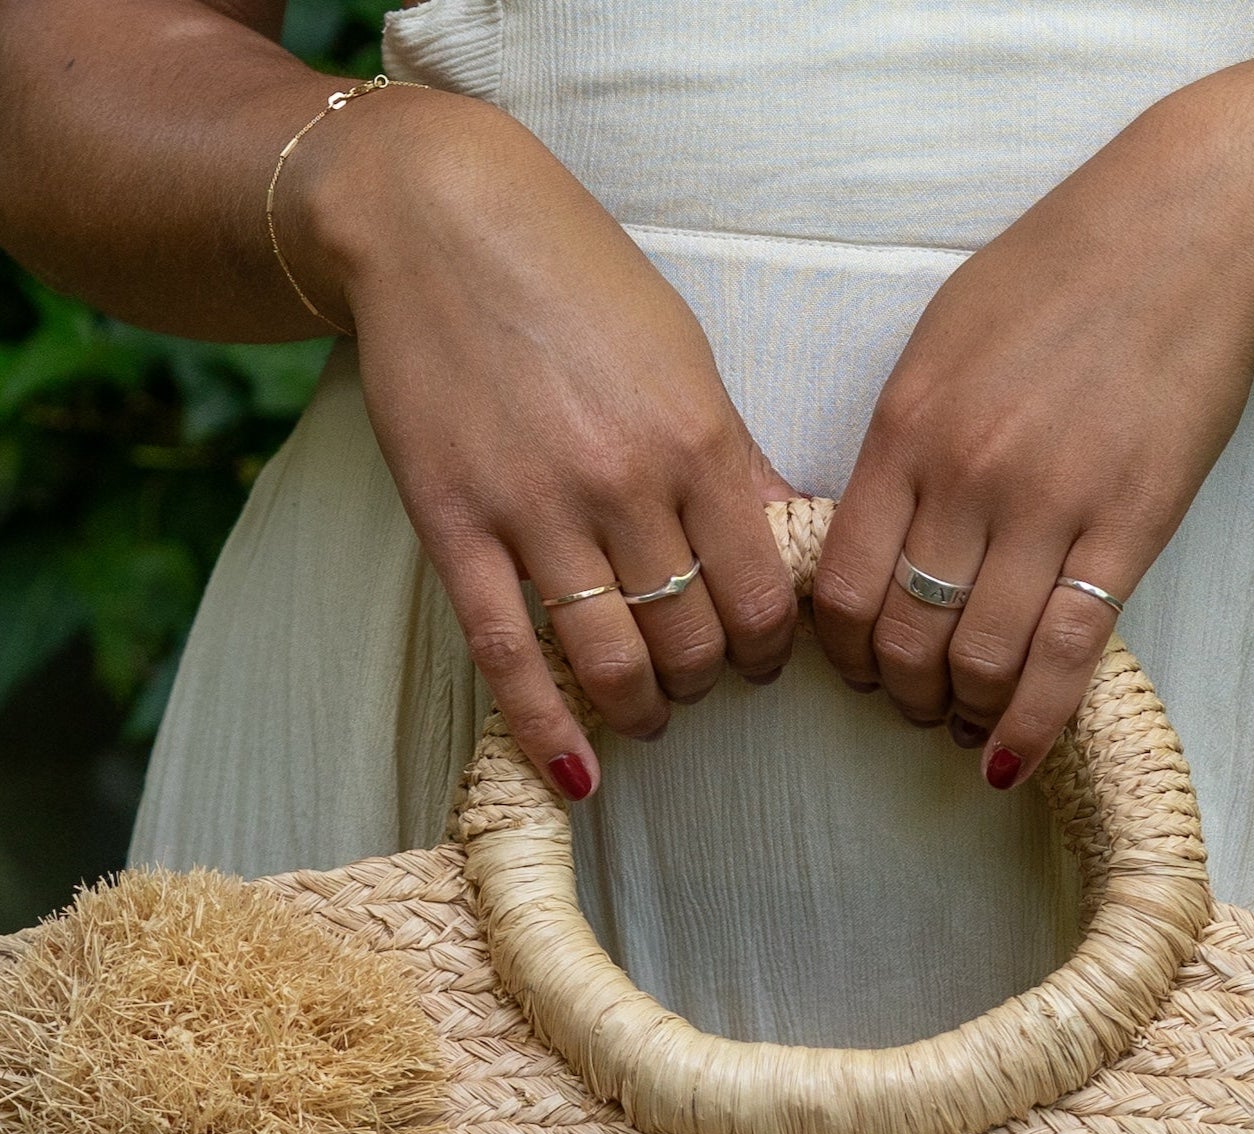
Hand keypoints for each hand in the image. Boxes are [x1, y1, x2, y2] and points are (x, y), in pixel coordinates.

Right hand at [287, 89, 796, 796]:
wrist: (436, 217)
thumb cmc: (573, 278)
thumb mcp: (683, 354)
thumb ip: (734, 459)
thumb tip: (795, 542)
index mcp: (695, 439)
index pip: (761, 594)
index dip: (770, 647)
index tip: (760, 655)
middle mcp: (623, 482)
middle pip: (692, 638)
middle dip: (704, 677)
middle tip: (695, 676)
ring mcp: (535, 509)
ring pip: (613, 659)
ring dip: (641, 705)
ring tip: (647, 708)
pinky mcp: (456, 525)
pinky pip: (508, 654)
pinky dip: (547, 728)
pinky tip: (576, 774)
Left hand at [813, 100, 1253, 788]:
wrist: (1192, 226)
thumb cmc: (1063, 271)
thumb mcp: (945, 339)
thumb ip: (904, 439)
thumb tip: (873, 531)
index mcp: (906, 428)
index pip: (840, 585)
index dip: (840, 650)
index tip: (858, 665)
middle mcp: (966, 474)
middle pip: (903, 637)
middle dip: (902, 693)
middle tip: (920, 702)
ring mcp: (1049, 505)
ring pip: (979, 661)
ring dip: (965, 714)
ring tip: (972, 721)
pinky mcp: (1129, 527)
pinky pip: (1065, 654)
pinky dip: (1031, 725)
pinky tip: (1011, 760)